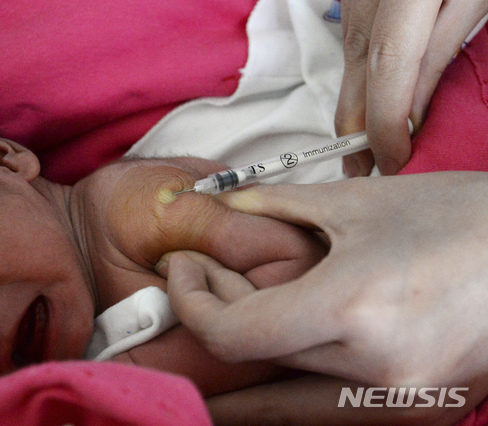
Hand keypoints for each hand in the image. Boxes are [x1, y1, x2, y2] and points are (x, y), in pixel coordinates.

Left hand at [164, 172, 487, 390]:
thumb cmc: (462, 219)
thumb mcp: (360, 202)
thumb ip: (278, 204)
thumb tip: (222, 203)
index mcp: (354, 310)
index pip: (233, 335)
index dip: (191, 302)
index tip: (181, 269)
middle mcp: (373, 371)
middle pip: (252, 368)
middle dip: (212, 321)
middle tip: (203, 281)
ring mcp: (398, 402)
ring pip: (282, 401)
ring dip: (242, 366)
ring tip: (230, 313)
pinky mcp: (413, 411)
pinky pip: (324, 407)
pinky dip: (285, 382)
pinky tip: (275, 345)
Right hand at [337, 1, 487, 175]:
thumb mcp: (473, 0)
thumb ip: (440, 54)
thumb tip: (411, 115)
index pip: (387, 74)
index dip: (386, 127)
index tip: (393, 162)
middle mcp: (368, 2)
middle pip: (353, 81)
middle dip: (356, 135)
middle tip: (362, 173)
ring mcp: (352, 1)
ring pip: (346, 70)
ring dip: (353, 113)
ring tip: (364, 149)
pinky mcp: (350, 1)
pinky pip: (349, 51)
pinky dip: (357, 84)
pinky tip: (368, 104)